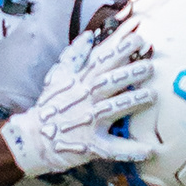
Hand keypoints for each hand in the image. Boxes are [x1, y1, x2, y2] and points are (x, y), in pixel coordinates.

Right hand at [2, 30, 157, 177]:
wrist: (33, 139)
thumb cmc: (50, 107)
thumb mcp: (57, 77)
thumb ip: (74, 56)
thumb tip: (89, 36)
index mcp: (79, 83)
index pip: (101, 62)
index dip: (120, 49)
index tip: (138, 39)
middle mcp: (85, 100)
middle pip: (109, 83)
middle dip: (130, 73)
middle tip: (150, 66)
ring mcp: (89, 123)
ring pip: (113, 109)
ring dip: (133, 101)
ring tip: (152, 94)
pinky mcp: (92, 145)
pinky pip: (113, 148)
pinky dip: (130, 150)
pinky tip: (148, 150)